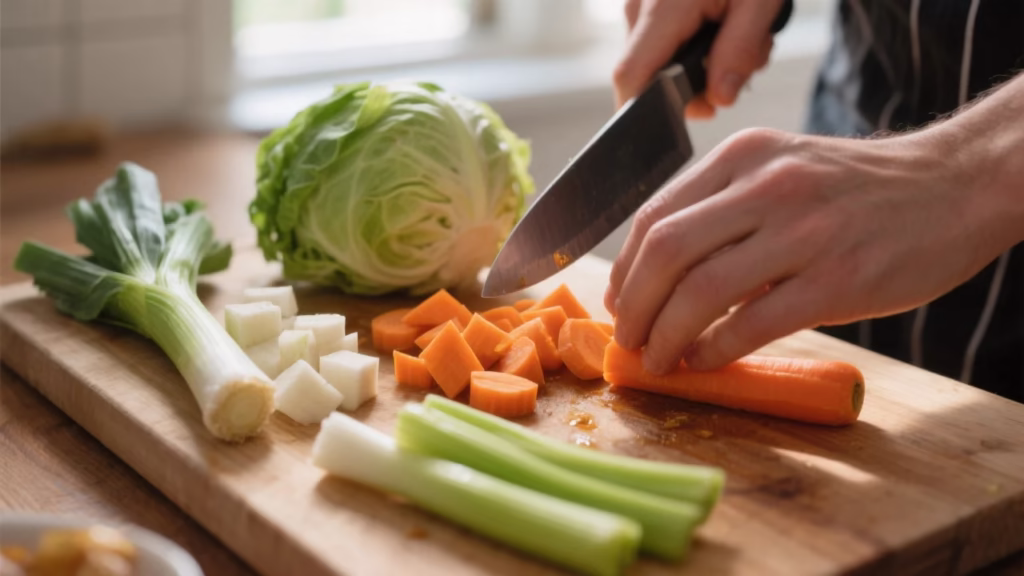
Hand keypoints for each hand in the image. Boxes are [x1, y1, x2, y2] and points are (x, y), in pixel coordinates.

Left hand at [603, 126, 1020, 373]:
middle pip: (666, 252)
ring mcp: (804, 232)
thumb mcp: (782, 170)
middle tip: (628, 340)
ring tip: (659, 359)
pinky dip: (715, 350)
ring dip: (666, 336)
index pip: (655, 215)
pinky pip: (753, 324)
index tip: (618, 303)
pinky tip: (705, 361)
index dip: (625, 269)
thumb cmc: (856, 190)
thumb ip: (723, 209)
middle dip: (633, 307)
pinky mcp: (838, 281)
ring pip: (701, 291)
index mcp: (744, 156)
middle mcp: (767, 186)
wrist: (953, 187)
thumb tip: (655, 279)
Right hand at [614, 0, 783, 115]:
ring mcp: (640, 3)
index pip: (630, 77)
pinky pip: (663, 40)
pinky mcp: (649, 2)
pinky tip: (724, 25)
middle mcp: (639, 7)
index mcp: (662, 8)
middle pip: (647, 75)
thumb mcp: (760, 3)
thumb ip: (740, 51)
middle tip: (743, 68)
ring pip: (658, 60)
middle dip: (693, 87)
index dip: (648, 110)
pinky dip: (695, 45)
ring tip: (741, 38)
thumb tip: (718, 98)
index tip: (690, 116)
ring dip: (700, 65)